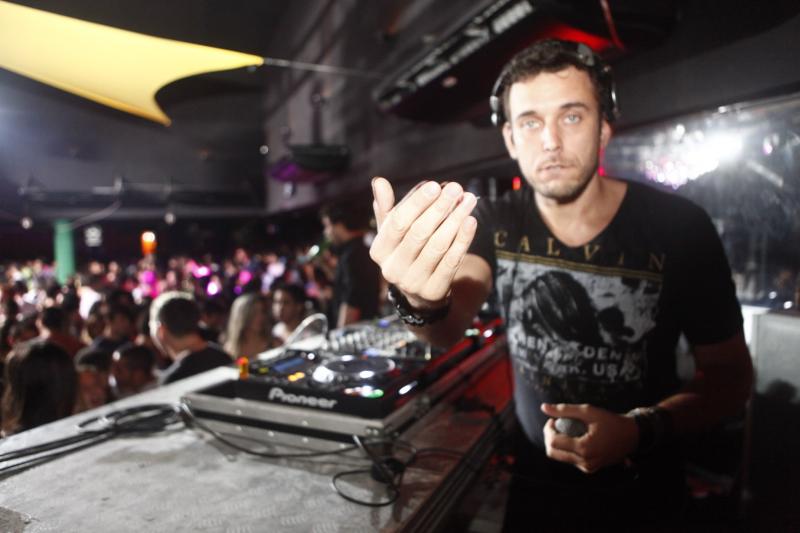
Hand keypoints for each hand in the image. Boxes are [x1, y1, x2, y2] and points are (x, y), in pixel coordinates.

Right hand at [370, 177, 477, 309]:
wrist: (420, 292)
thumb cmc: (406, 251)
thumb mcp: (393, 232)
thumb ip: (387, 208)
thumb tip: (378, 182)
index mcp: (379, 251)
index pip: (397, 222)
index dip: (417, 203)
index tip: (435, 185)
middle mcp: (392, 269)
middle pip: (419, 233)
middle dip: (439, 208)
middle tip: (456, 188)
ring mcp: (412, 282)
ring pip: (437, 246)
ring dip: (455, 220)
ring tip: (468, 200)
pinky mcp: (433, 290)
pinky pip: (451, 261)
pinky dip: (462, 240)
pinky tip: (471, 221)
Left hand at [541, 403, 638, 473]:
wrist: (631, 436)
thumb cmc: (610, 421)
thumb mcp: (588, 411)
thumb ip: (564, 409)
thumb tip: (543, 407)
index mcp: (584, 448)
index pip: (553, 442)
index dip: (548, 429)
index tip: (553, 419)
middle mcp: (585, 462)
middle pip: (552, 452)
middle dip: (549, 437)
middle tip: (555, 424)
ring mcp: (587, 467)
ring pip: (559, 457)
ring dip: (556, 443)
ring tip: (564, 429)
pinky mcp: (590, 468)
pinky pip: (570, 459)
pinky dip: (566, 449)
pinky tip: (573, 436)